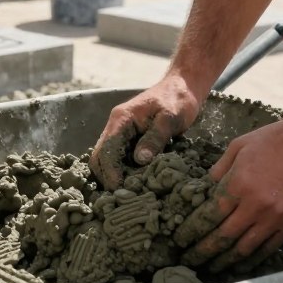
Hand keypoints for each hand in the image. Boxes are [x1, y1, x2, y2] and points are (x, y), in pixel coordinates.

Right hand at [88, 75, 202, 189]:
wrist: (182, 86)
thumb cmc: (178, 100)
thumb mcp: (170, 119)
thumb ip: (155, 139)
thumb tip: (140, 161)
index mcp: (121, 119)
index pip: (106, 151)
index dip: (110, 173)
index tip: (120, 191)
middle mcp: (115, 126)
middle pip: (99, 157)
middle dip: (107, 178)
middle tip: (122, 197)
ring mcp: (120, 132)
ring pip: (106, 158)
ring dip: (113, 175)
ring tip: (127, 192)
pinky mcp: (128, 138)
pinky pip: (117, 157)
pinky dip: (121, 170)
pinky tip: (133, 181)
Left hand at [174, 115, 282, 272]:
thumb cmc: (276, 140)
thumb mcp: (239, 146)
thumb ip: (219, 170)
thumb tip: (202, 189)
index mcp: (238, 184)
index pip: (207, 216)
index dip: (191, 231)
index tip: (179, 240)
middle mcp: (256, 205)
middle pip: (223, 237)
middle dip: (202, 252)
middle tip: (189, 261)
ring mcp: (277, 217)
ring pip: (245, 248)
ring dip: (225, 261)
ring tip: (211, 268)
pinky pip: (269, 248)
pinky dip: (252, 259)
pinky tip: (240, 264)